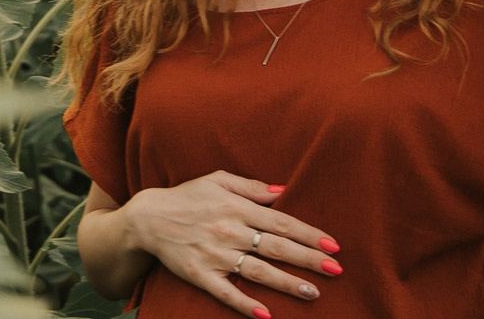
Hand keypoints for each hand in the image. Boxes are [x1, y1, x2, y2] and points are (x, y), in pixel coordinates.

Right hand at [119, 171, 341, 315]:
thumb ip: (252, 186)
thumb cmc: (188, 196)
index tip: (333, 245)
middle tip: (335, 270)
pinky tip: (266, 316)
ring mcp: (215, 255)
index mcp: (237, 206)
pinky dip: (246, 304)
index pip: (282, 222)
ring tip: (312, 293)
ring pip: (257, 271)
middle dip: (308, 259)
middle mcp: (229, 230)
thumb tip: (284, 191)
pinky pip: (226, 293)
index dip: (309, 234)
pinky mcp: (200, 275)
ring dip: (286, 283)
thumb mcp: (218, 180)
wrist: (148, 219)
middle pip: (276, 247)